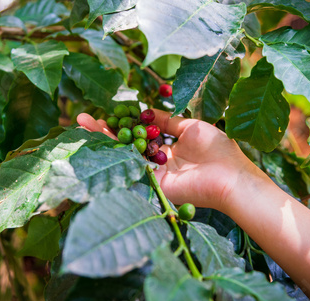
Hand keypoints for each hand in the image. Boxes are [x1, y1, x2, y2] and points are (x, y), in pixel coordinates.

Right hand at [77, 110, 259, 210]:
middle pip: (125, 144)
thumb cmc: (217, 150)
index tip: (108, 111)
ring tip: (80, 121)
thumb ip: (168, 120)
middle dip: (104, 130)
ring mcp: (151, 173)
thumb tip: (148, 109)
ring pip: (122, 153)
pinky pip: (127, 164)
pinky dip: (111, 150)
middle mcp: (156, 162)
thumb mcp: (191, 127)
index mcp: (168, 150)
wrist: (229, 176)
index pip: (140, 134)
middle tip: (83, 117)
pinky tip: (94, 137)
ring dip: (100, 138)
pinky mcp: (149, 183)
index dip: (124, 122)